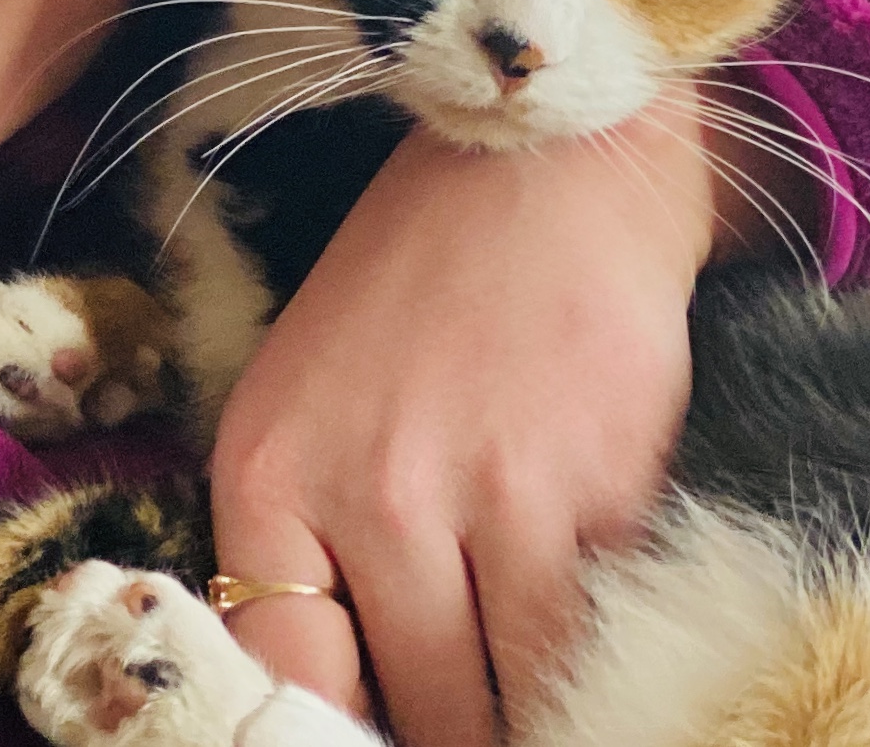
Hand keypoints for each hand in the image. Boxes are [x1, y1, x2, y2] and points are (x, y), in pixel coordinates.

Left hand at [207, 97, 716, 744]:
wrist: (531, 178)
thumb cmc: (403, 296)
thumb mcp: (301, 407)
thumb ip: (307, 543)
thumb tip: (346, 694)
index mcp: (266, 473)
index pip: (286, 673)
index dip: (341, 731)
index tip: (379, 733)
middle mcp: (369, 494)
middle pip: (422, 708)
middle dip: (452, 730)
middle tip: (466, 709)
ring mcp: (491, 498)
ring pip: (523, 691)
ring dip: (534, 705)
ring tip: (531, 689)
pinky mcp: (602, 492)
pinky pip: (603, 631)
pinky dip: (602, 647)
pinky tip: (589, 617)